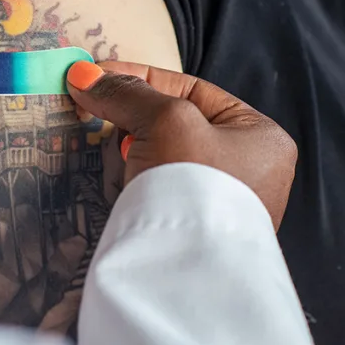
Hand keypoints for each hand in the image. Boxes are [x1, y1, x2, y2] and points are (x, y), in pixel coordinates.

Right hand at [66, 61, 296, 229]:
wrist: (190, 269)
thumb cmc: (196, 182)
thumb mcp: (164, 120)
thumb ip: (126, 93)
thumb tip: (83, 74)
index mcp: (260, 136)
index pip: (190, 90)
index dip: (139, 78)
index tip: (95, 74)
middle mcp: (249, 168)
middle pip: (175, 121)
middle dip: (130, 113)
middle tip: (91, 106)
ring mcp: (220, 201)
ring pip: (163, 154)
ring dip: (129, 144)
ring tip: (98, 137)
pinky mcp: (191, 227)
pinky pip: (157, 186)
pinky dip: (132, 173)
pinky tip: (115, 172)